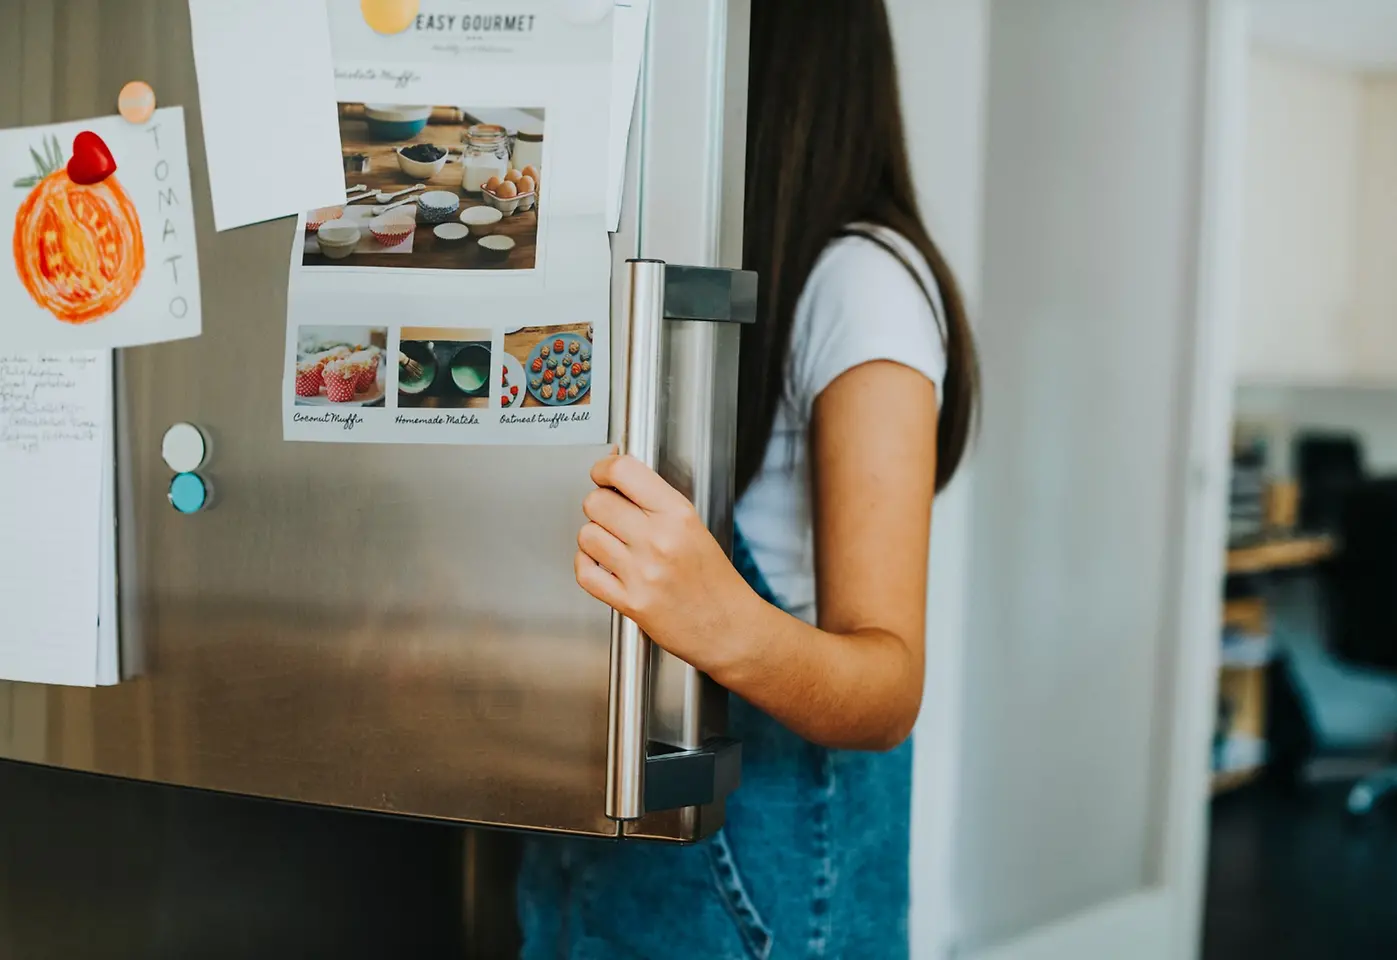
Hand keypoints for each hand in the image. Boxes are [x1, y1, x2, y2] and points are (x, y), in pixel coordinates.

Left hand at [575, 454, 756, 673]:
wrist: (728, 628)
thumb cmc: (714, 580)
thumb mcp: (694, 526)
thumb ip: (656, 502)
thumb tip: (618, 476)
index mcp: (678, 515)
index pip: (624, 472)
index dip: (604, 468)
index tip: (603, 474)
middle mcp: (659, 540)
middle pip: (597, 502)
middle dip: (599, 505)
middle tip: (610, 514)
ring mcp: (642, 572)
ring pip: (587, 535)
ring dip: (594, 537)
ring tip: (612, 544)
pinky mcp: (630, 602)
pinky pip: (585, 572)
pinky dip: (586, 565)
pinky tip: (602, 565)